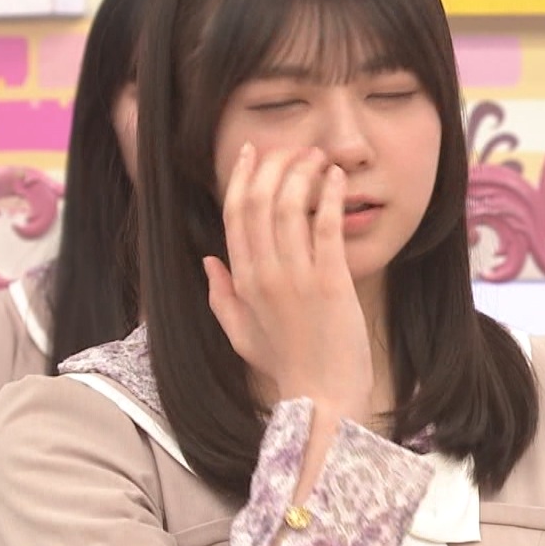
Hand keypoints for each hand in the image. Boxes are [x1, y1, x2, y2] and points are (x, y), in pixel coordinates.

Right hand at [203, 143, 372, 424]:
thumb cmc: (286, 366)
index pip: (234, 214)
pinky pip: (326, 226)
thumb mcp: (241, 334)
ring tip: (317, 157)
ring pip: (290, 206)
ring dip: (303, 173)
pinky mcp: (330, 282)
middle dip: (275, 165)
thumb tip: (208, 260)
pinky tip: (336, 179)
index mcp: (242, 281)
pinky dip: (330, 195)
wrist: (322, 396)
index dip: (241, 177)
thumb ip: (222, 296)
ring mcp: (296, 278)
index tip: (253, 152)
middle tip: (294, 149)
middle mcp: (264, 274)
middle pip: (259, 201)